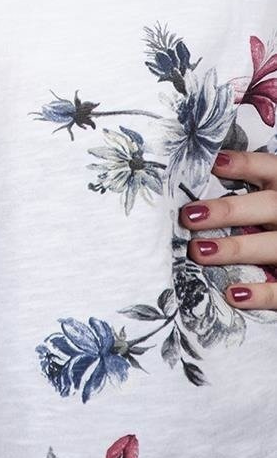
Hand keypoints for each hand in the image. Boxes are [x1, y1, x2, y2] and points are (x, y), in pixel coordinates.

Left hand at [179, 149, 276, 309]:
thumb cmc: (273, 218)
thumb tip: (199, 182)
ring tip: (198, 251)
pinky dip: (261, 293)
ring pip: (272, 246)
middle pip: (268, 206)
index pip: (270, 167)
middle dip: (228, 211)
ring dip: (234, 248)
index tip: (214, 163)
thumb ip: (248, 190)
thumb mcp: (269, 198)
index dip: (244, 164)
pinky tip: (233, 294)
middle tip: (189, 216)